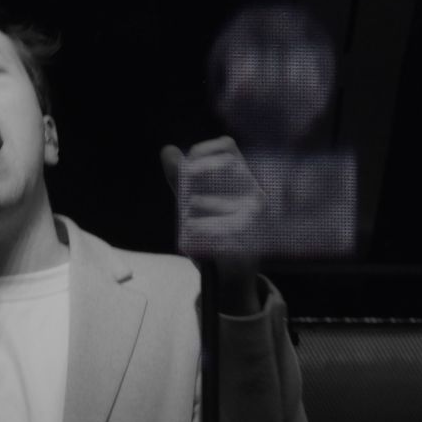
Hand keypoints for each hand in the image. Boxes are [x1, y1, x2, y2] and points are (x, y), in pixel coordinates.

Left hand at [160, 135, 262, 312]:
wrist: (230, 274)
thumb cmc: (214, 234)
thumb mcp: (194, 203)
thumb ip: (180, 179)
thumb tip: (167, 149)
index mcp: (242, 179)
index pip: (228, 147)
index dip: (205, 150)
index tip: (187, 165)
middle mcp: (254, 191)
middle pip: (227, 165)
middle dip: (201, 173)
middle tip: (186, 191)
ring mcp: (254, 214)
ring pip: (213, 199)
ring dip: (196, 211)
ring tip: (190, 224)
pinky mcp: (248, 237)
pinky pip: (215, 227)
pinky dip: (200, 231)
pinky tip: (195, 236)